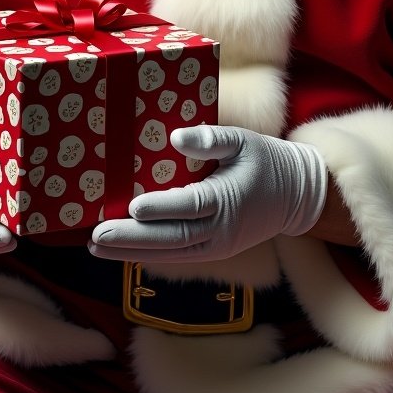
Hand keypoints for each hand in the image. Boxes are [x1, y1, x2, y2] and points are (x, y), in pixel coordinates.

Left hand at [88, 125, 326, 262]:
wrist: (296, 196)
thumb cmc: (266, 161)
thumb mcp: (244, 141)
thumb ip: (212, 139)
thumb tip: (176, 137)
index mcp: (228, 199)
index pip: (190, 206)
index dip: (160, 208)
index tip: (132, 205)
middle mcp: (221, 230)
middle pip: (172, 238)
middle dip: (132, 239)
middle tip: (96, 237)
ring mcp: (218, 245)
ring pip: (170, 253)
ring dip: (132, 252)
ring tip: (96, 248)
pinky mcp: (214, 251)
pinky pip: (177, 255)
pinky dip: (148, 254)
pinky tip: (122, 251)